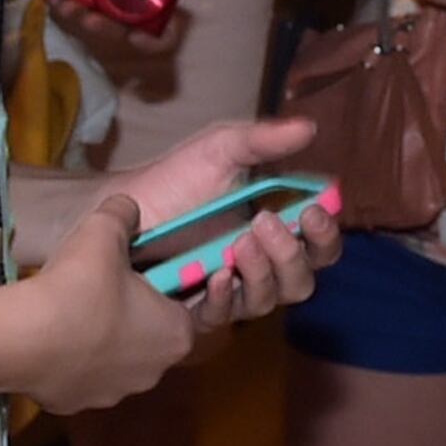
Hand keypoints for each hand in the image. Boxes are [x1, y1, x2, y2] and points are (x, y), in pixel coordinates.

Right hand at [14, 194, 202, 414]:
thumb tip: (127, 206)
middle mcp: (154, 372)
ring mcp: (115, 394)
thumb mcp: (105, 230)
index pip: (185, 309)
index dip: (163, 287)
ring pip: (115, 361)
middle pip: (150, 337)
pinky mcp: (76, 405)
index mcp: (176, 334)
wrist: (24, 339)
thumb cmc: (79, 286)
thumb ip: (124, 213)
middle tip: (102, 287)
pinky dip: (70, 360)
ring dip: (100, 340)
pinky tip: (49, 337)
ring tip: (70, 310)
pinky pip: (80, 376)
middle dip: (132, 315)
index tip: (138, 272)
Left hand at [56, 0, 186, 73]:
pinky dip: (60, 4)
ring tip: (68, 6)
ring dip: (79, 19)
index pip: (166, 30)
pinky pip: (67, 8)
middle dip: (106, 29)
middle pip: (123, 33)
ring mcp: (102, 7)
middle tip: (92, 19)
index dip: (156, 40)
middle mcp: (132, 9)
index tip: (138, 38)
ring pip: (92, 25)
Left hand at [107, 111, 338, 335]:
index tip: (312, 212)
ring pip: (269, 300)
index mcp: (275, 229)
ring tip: (239, 243)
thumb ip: (262, 141)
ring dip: (262, 273)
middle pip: (301, 280)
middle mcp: (260, 264)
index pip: (319, 245)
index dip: (325, 235)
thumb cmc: (175, 178)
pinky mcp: (197, 307)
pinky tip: (215, 276)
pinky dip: (224, 299)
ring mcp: (230, 288)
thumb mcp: (220, 149)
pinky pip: (223, 317)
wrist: (120, 205)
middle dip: (291, 255)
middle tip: (264, 222)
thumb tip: (310, 128)